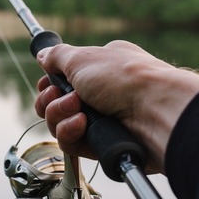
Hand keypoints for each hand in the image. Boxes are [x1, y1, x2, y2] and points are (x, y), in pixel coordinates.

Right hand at [34, 40, 198, 174]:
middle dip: (51, 100)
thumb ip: (57, 57)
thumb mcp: (83, 58)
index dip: (49, 83)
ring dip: (59, 114)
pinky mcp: (101, 144)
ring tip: (77, 109)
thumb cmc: (124, 78)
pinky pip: (69, 142)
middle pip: (55, 102)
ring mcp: (101, 120)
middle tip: (61, 95)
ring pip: (58, 123)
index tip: (49, 82)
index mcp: (99, 69)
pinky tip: (82, 124)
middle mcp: (100, 94)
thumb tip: (42, 54)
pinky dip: (69, 132)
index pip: (62, 79)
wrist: (156, 111)